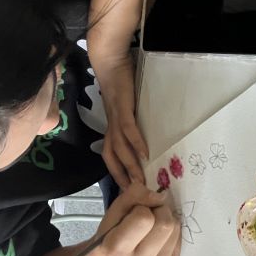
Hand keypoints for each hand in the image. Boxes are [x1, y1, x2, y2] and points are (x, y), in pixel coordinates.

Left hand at [95, 56, 148, 188]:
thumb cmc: (120, 82)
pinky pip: (128, 130)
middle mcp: (111, 127)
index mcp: (111, 128)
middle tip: (134, 194)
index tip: (128, 190)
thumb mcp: (126, 106)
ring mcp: (116, 119)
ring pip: (120, 148)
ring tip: (141, 181)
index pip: (111, 156)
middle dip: (121, 177)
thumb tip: (143, 136)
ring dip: (130, 166)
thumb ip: (131, 120)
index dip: (117, 173)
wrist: (110, 61)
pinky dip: (136, 143)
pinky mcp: (123, 108)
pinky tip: (145, 154)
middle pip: (112, 158)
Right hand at [96, 184, 181, 255]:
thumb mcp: (115, 211)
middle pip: (165, 223)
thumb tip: (162, 196)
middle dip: (159, 210)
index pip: (144, 218)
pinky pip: (181, 239)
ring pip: (176, 229)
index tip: (134, 212)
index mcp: (116, 250)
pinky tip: (158, 236)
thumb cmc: (111, 234)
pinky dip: (171, 231)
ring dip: (167, 219)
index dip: (141, 208)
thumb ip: (134, 195)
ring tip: (152, 226)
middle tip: (148, 215)